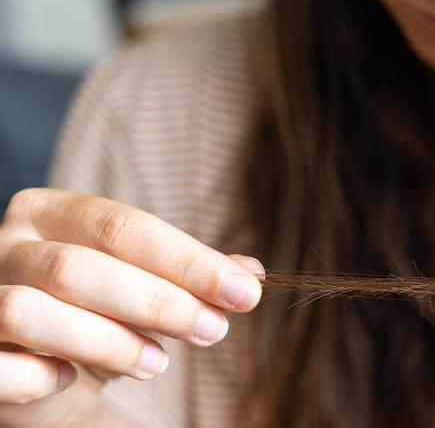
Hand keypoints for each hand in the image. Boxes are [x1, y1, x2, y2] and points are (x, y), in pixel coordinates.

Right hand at [0, 188, 264, 404]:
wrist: (27, 360)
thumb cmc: (91, 312)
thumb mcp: (142, 286)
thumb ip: (188, 276)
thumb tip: (250, 274)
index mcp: (50, 213)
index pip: (121, 225)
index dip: (187, 261)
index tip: (244, 292)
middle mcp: (6, 246)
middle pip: (79, 267)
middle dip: (158, 302)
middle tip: (213, 330)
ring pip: (32, 311)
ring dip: (107, 341)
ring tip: (157, 364)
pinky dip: (37, 376)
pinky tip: (72, 380)